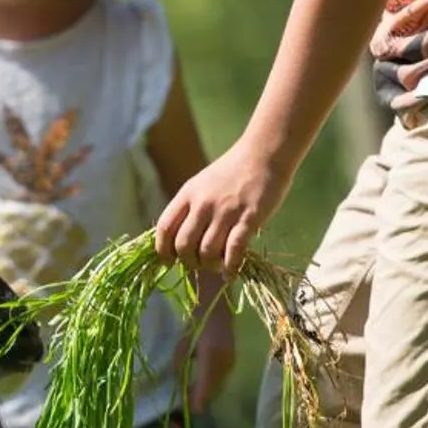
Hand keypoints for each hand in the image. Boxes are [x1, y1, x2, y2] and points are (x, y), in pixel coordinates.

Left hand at [155, 142, 290, 275]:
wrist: (264, 153)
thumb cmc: (233, 170)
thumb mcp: (202, 183)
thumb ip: (190, 206)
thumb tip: (177, 238)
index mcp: (188, 193)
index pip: (165, 228)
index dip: (162, 250)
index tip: (167, 262)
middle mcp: (203, 203)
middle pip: (184, 245)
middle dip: (188, 262)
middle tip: (197, 264)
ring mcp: (226, 211)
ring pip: (207, 251)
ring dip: (209, 265)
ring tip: (216, 265)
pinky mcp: (249, 218)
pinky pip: (234, 251)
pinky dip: (230, 268)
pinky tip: (230, 274)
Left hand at [178, 299, 238, 414]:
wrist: (217, 307)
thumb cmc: (196, 323)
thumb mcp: (183, 345)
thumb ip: (180, 367)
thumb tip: (180, 388)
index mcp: (211, 357)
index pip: (205, 388)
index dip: (197, 403)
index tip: (189, 412)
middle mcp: (224, 362)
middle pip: (212, 392)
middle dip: (200, 400)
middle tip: (187, 407)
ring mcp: (231, 362)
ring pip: (218, 387)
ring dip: (206, 393)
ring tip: (192, 396)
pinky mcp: (233, 361)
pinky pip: (221, 380)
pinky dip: (211, 385)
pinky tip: (202, 384)